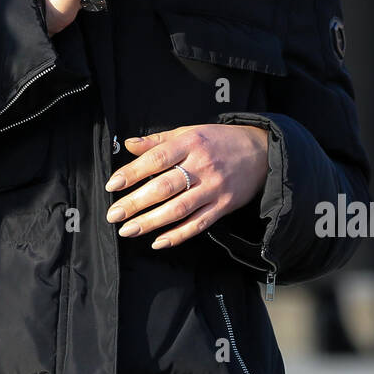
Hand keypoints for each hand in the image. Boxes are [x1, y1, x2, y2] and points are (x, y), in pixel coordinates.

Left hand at [104, 124, 269, 248]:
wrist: (260, 152)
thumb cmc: (218, 141)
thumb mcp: (189, 132)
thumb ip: (157, 140)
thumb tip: (128, 144)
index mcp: (190, 143)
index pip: (157, 159)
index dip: (133, 172)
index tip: (113, 184)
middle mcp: (202, 166)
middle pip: (164, 187)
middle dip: (136, 203)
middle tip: (113, 214)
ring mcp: (214, 188)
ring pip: (179, 209)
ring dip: (151, 222)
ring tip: (128, 230)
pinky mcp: (224, 206)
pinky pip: (198, 224)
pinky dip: (178, 235)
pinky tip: (158, 242)